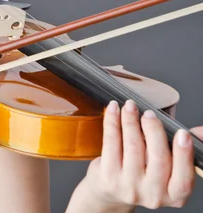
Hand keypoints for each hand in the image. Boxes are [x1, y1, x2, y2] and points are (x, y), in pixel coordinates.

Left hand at [82, 99, 200, 209]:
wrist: (112, 193)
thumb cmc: (144, 175)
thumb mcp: (167, 169)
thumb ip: (181, 151)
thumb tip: (199, 131)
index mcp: (175, 195)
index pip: (184, 177)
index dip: (184, 154)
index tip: (182, 132)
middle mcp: (153, 194)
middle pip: (157, 158)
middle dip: (154, 130)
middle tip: (149, 114)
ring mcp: (129, 187)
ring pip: (133, 147)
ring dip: (131, 121)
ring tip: (130, 106)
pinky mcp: (108, 177)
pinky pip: (111, 143)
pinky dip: (112, 122)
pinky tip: (114, 110)